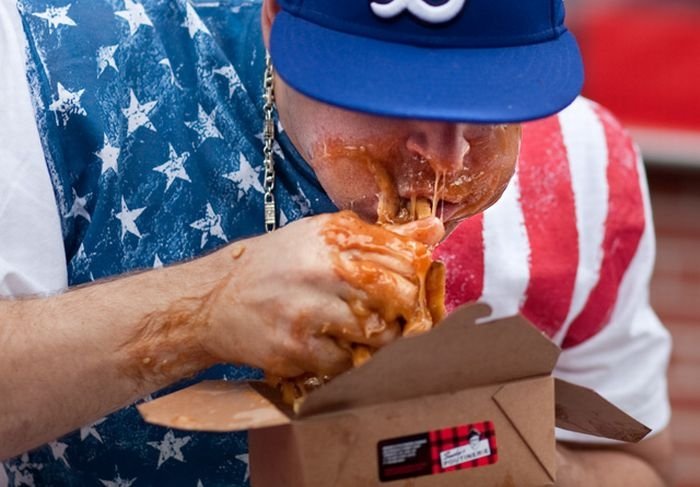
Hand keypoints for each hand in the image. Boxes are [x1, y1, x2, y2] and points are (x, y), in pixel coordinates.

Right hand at [197, 211, 443, 377]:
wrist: (215, 299)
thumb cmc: (276, 264)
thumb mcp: (324, 236)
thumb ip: (381, 235)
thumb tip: (435, 229)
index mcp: (335, 236)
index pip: (405, 257)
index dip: (415, 276)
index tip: (408, 286)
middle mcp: (324, 269)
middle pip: (399, 295)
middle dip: (404, 309)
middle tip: (393, 313)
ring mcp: (309, 310)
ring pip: (379, 333)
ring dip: (380, 338)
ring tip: (363, 330)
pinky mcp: (297, 347)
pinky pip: (349, 363)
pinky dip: (350, 360)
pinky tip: (336, 346)